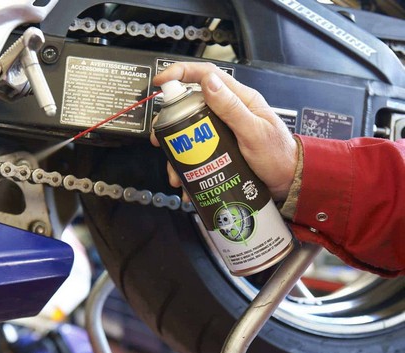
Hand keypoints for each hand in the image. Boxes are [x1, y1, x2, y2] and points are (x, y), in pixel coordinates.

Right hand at [150, 62, 297, 200]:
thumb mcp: (254, 132)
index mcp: (240, 98)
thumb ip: (232, 108)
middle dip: (171, 123)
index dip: (181, 73)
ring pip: (190, 131)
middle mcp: (228, 111)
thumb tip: (209, 82)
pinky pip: (197, 150)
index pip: (207, 75)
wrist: (289, 181)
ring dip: (178, 152)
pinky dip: (187, 166)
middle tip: (160, 138)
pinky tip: (186, 181)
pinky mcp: (220, 147)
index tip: (161, 80)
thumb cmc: (278, 155)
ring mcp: (223, 129)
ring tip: (176, 172)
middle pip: (191, 105)